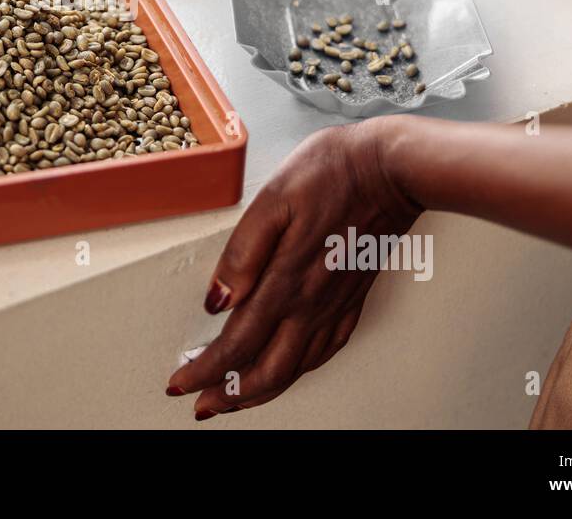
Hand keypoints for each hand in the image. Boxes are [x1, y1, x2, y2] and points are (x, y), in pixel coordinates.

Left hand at [166, 120, 420, 418]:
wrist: (391, 168)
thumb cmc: (332, 172)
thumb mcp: (273, 199)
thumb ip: (242, 253)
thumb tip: (217, 298)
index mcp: (285, 279)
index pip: (236, 343)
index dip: (204, 370)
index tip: (180, 383)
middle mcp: (311, 302)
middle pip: (266, 369)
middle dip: (229, 395)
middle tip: (202, 404)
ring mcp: (335, 303)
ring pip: (296, 367)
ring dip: (262, 390)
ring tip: (236, 397)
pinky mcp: (353, 296)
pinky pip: (326, 349)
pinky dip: (302, 370)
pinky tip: (293, 368)